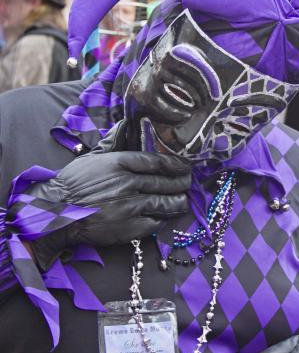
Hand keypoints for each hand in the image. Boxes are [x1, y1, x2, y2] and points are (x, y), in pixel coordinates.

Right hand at [28, 122, 190, 268]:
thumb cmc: (71, 184)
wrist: (56, 213)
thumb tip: (123, 124)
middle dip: (181, 183)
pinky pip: (155, 223)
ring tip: (181, 201)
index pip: (157, 161)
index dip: (175, 164)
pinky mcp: (130, 227)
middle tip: (188, 182)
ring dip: (178, 202)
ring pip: (166, 203)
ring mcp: (131, 206)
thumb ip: (112, 142)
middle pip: (166, 182)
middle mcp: (129, 183)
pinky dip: (161, 220)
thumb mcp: (92, 158)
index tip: (184, 166)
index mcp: (121, 163)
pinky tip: (163, 217)